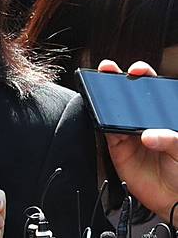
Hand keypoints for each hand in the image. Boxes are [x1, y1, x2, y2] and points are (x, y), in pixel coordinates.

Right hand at [97, 59, 177, 223]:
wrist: (175, 200)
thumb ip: (171, 139)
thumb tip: (148, 135)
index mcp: (163, 115)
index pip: (152, 90)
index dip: (144, 75)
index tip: (138, 70)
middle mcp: (144, 120)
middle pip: (128, 95)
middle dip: (116, 79)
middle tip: (109, 70)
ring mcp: (129, 133)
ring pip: (113, 110)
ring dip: (104, 99)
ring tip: (99, 89)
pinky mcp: (117, 147)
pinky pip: (106, 132)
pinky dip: (101, 123)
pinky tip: (102, 117)